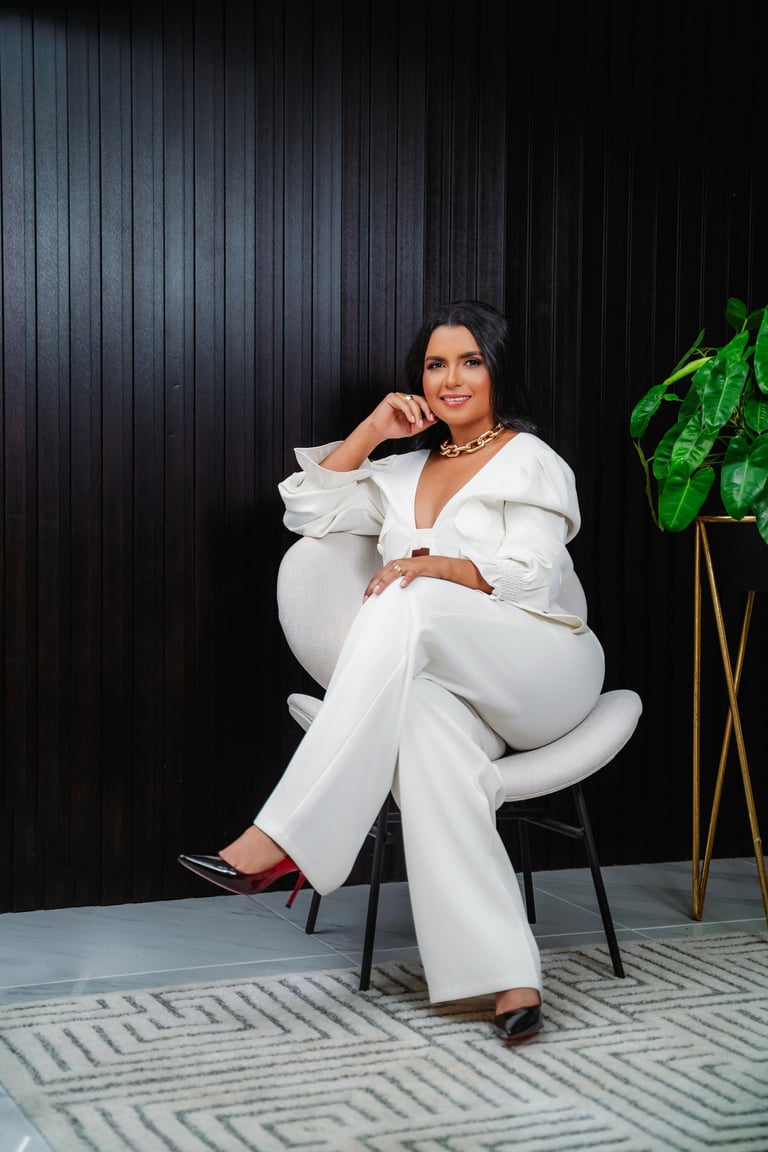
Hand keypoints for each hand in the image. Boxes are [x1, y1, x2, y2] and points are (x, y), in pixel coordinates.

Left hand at [363, 555, 491, 599]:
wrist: (454, 567)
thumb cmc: (435, 575)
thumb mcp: (416, 580)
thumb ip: (404, 583)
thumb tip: (393, 597)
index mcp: (403, 564)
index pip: (383, 573)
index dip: (372, 583)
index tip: (365, 597)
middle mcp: (407, 562)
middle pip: (386, 571)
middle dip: (374, 583)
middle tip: (367, 596)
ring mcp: (417, 563)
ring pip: (396, 570)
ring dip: (386, 580)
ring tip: (377, 591)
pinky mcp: (427, 566)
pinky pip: (415, 572)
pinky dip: (408, 578)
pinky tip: (402, 586)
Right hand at [365, 392, 435, 441]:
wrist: (379, 431)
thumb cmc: (393, 429)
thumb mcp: (413, 428)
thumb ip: (424, 423)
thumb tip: (436, 419)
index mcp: (410, 404)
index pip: (424, 403)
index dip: (430, 410)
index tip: (434, 418)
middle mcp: (405, 399)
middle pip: (421, 399)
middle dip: (427, 410)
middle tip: (430, 419)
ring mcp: (398, 397)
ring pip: (413, 401)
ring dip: (417, 413)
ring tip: (417, 423)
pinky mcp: (392, 397)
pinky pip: (403, 403)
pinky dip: (409, 411)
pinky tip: (411, 419)